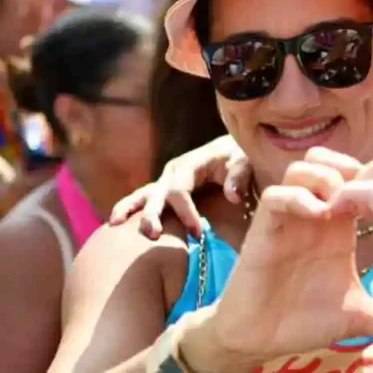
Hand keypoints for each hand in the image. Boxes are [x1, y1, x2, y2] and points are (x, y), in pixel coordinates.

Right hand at [109, 135, 251, 238]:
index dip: (186, 212)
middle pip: (156, 194)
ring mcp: (166, 181)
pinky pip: (144, 201)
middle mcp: (172, 172)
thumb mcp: (245, 163)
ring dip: (130, 210)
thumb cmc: (240, 158)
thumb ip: (240, 177)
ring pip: (142, 195)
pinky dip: (129, 211)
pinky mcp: (164, 191)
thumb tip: (232, 196)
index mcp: (190, 164)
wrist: (234, 152)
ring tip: (114, 225)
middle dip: (152, 214)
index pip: (179, 190)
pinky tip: (114, 225)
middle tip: (154, 235)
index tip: (199, 234)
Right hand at [187, 148, 372, 367]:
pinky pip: (275, 195)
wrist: (261, 339)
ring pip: (301, 168)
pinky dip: (298, 197)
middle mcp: (314, 215)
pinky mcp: (263, 230)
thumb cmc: (305, 321)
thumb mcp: (358, 317)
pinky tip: (320, 216)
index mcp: (339, 226)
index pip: (356, 179)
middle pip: (328, 161)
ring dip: (324, 177)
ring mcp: (288, 219)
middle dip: (350, 167)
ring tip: (342, 204)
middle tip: (367, 192)